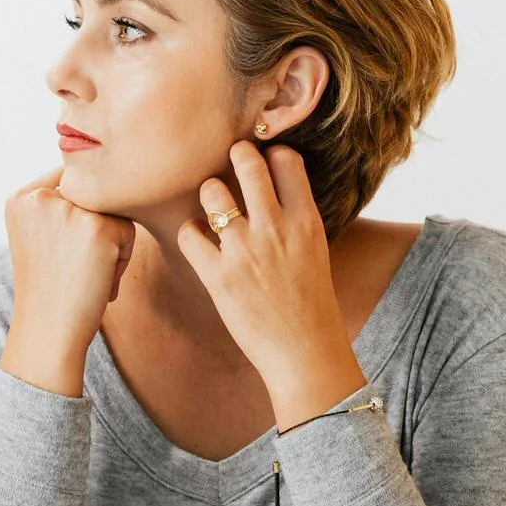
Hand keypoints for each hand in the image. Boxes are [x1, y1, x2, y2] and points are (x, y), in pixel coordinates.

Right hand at [3, 166, 136, 357]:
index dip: (79, 215)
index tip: (69, 251)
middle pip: (93, 196)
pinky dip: (122, 260)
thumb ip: (56, 206)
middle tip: (79, 268)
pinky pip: (127, 232)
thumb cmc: (50, 291)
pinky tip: (101, 282)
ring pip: (112, 212)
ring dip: (111, 244)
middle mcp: (40, 197)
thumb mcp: (38, 238)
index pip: (69, 182)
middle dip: (95, 230)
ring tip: (89, 275)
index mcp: (21, 198)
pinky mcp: (97, 227)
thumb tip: (103, 179)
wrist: (49, 333)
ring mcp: (68, 210)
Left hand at [175, 142, 350, 391]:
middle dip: (235, 155)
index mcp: (306, 221)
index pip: (286, 159)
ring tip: (214, 208)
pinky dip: (190, 232)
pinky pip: (189, 234)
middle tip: (230, 162)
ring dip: (210, 194)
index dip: (271, 154)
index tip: (265, 162)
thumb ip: (295, 217)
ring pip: (212, 191)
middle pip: (247, 163)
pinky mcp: (218, 276)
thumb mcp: (316, 250)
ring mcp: (244, 251)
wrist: (304, 351)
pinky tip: (199, 240)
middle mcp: (275, 229)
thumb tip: (274, 190)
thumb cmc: (311, 304)